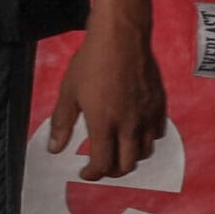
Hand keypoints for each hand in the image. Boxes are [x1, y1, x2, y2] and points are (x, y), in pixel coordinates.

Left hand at [50, 24, 167, 182]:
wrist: (122, 39)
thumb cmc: (91, 63)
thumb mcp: (68, 92)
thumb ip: (62, 123)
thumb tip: (54, 149)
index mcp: (104, 124)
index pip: (102, 163)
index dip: (93, 174)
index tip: (84, 173)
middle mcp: (129, 125)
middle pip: (127, 165)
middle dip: (112, 172)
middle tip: (101, 167)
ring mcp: (147, 116)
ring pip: (144, 152)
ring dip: (130, 158)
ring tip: (117, 152)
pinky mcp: (159, 105)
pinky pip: (158, 134)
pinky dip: (146, 141)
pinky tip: (135, 133)